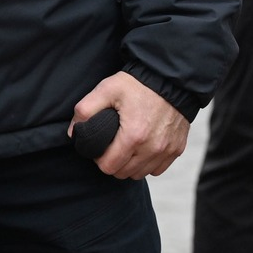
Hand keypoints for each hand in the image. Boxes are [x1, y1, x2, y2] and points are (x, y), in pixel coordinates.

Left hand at [71, 71, 188, 179]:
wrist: (172, 78)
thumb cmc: (139, 83)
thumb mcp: (107, 89)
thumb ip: (85, 110)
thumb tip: (74, 133)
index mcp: (134, 135)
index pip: (108, 167)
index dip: (100, 159)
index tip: (101, 148)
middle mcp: (152, 147)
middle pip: (123, 173)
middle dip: (114, 163)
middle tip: (113, 147)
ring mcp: (167, 149)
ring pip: (140, 174)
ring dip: (131, 166)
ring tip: (127, 149)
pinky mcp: (177, 148)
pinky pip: (158, 169)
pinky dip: (149, 163)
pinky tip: (144, 149)